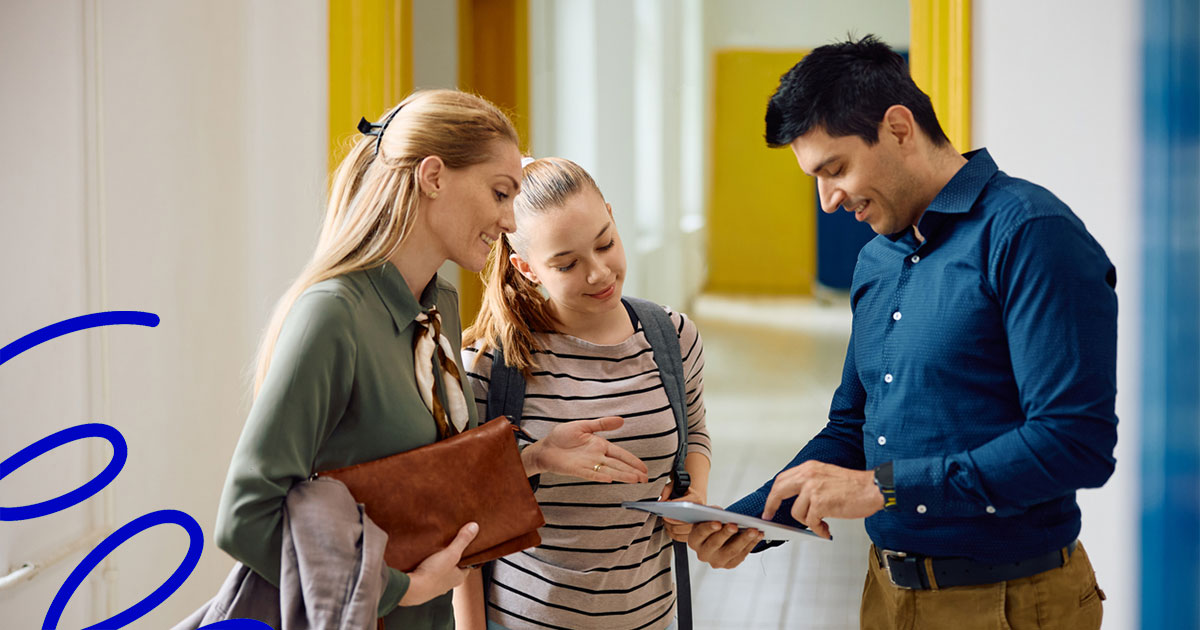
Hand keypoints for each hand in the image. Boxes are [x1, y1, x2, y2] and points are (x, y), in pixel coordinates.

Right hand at [400, 522, 478, 606]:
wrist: (412, 589)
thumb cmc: (433, 574)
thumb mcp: (451, 553)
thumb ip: (462, 540)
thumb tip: (474, 527)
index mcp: (459, 577)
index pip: (467, 564)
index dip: (466, 554)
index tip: (464, 544)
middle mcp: (448, 583)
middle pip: (453, 567)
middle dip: (451, 557)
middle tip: (448, 544)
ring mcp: (435, 585)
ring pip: (440, 570)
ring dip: (437, 561)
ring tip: (434, 549)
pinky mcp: (423, 585)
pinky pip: (427, 573)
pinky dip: (426, 566)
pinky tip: (422, 559)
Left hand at [523, 416, 648, 482]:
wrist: (545, 447)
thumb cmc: (562, 436)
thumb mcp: (583, 426)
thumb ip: (602, 424)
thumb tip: (621, 420)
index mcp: (600, 445)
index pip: (621, 454)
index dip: (633, 461)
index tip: (644, 468)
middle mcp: (597, 456)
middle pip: (618, 465)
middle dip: (632, 471)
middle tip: (645, 479)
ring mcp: (588, 464)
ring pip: (609, 471)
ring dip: (622, 475)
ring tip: (636, 480)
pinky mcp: (578, 470)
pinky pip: (592, 474)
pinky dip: (601, 476)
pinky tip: (611, 479)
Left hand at [657, 481, 707, 541]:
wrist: (694, 498)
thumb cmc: (683, 491)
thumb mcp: (675, 485)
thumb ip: (667, 490)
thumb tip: (660, 502)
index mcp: (696, 499)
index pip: (685, 505)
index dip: (674, 508)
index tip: (665, 508)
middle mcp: (700, 513)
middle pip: (684, 522)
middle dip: (671, 520)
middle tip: (664, 516)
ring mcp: (698, 524)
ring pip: (682, 531)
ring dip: (671, 527)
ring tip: (665, 521)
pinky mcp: (694, 533)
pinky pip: (681, 538)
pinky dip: (672, 534)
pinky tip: (668, 528)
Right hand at [687, 520, 761, 568]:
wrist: (715, 536)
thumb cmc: (710, 524)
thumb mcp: (706, 516)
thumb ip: (710, 513)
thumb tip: (720, 512)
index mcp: (694, 541)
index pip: (700, 534)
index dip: (708, 528)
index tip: (717, 523)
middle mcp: (703, 554)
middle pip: (716, 544)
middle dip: (726, 534)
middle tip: (735, 525)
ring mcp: (716, 561)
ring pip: (731, 551)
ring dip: (744, 540)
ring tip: (753, 530)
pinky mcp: (729, 564)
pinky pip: (741, 555)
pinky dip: (751, 544)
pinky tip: (758, 535)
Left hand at [761, 460, 883, 539]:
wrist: (873, 488)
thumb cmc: (855, 486)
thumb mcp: (826, 476)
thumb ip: (810, 484)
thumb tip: (797, 499)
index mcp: (809, 468)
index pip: (782, 479)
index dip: (773, 493)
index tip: (770, 504)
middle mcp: (808, 476)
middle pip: (778, 491)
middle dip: (772, 505)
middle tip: (770, 515)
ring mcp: (813, 489)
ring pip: (796, 513)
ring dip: (808, 522)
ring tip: (821, 523)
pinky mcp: (820, 503)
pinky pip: (810, 523)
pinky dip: (818, 529)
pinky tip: (826, 529)